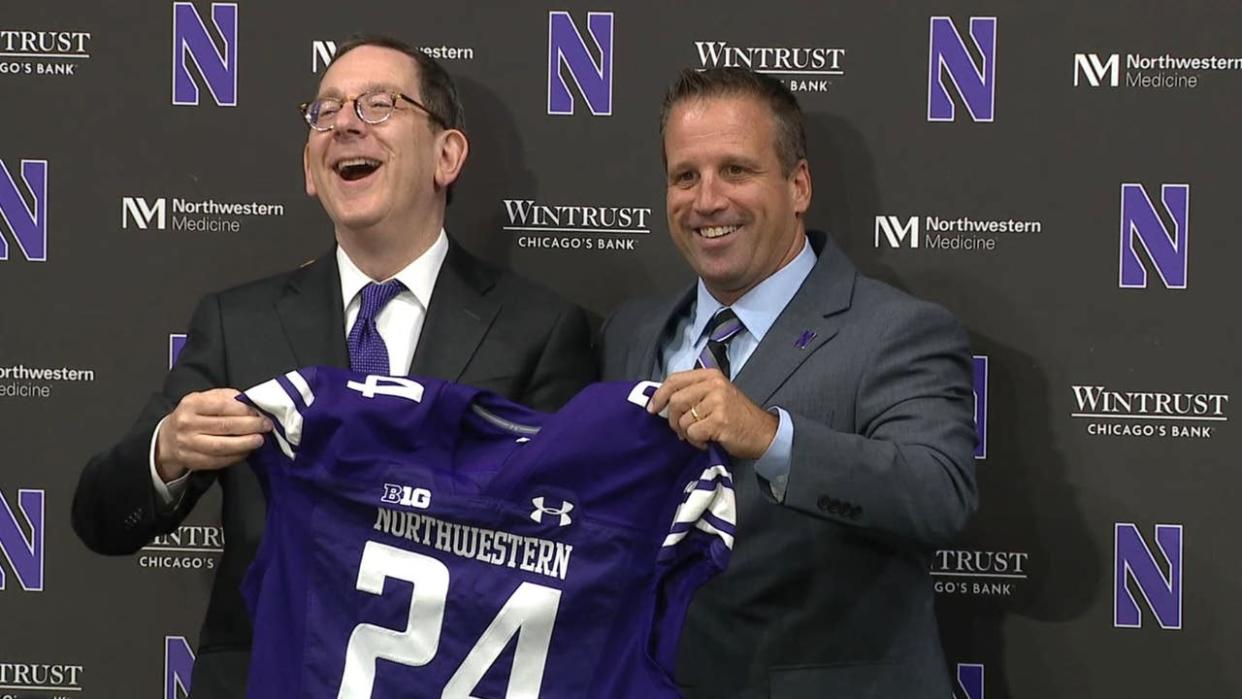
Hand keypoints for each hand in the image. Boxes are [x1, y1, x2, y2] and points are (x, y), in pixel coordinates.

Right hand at [155, 389, 271, 480]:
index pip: (223, 405)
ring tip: (259, 440)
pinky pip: (217, 461)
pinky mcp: (192, 460)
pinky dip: (235, 457)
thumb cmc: (194, 415)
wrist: (168, 438)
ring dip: (244, 444)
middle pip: (224, 426)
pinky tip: (246, 451)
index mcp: (192, 403)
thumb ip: (227, 397)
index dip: (245, 410)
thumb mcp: (205, 399)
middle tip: (265, 426)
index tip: (260, 413)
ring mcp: (188, 444)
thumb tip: (250, 404)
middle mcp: (187, 423)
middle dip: (250, 427)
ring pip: (221, 446)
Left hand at [646, 368, 777, 458]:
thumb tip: (661, 401)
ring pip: (682, 419)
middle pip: (675, 401)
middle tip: (680, 430)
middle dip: (672, 420)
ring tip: (700, 435)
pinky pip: (692, 433)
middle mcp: (714, 385)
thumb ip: (693, 393)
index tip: (653, 408)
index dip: (659, 395)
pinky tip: (708, 441)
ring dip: (686, 433)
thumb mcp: (716, 395)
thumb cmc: (737, 416)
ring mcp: (717, 402)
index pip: (674, 379)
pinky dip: (696, 442)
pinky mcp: (719, 421)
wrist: (764, 433)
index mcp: (711, 375)